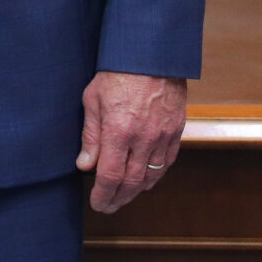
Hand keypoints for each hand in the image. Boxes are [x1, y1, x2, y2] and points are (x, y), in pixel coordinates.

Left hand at [77, 71, 186, 213]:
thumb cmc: (117, 72)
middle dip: (118, 199)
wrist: (152, 54)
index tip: (97, 204)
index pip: (110, 176)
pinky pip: (167, 162)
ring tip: (124, 197)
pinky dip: (156, 176)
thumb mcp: (92, 99)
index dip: (103, 195)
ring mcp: (163, 136)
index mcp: (119, 131)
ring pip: (152, 176)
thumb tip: (85, 165)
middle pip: (132, 183)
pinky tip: (146, 181)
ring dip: (137, 191)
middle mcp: (143, 139)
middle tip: (108, 207)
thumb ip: (90, 135)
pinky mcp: (177, 131)